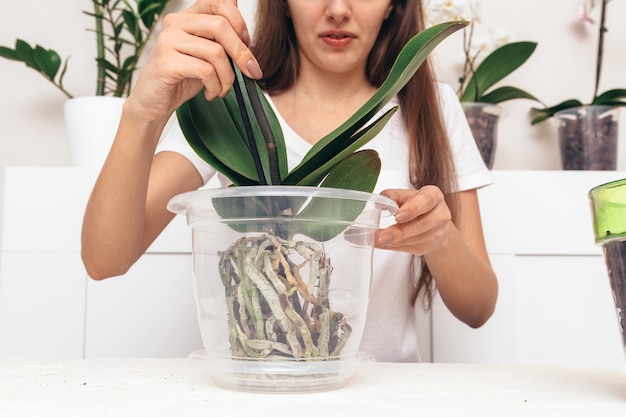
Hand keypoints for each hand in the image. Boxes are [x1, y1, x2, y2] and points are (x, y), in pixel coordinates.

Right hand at [126, 0, 262, 122]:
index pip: (220, 3)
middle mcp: (176, 23)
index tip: (246, 46)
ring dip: (228, 77)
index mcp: (188, 17)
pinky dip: (215, 86)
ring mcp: (169, 40)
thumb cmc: (181, 79)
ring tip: (223, 89)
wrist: (153, 103)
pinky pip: (205, 70)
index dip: (239, 23)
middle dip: (242, 53)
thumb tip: (245, 31)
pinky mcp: (166, 62)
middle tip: (249, 72)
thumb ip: (222, 41)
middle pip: (221, 26)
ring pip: (216, 52)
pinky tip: (211, 93)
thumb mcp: (207, 57)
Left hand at [375, 186, 452, 255]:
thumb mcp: (406, 195)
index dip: (412, 209)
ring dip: (394, 242)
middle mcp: (440, 215)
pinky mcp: (428, 247)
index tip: (398, 215)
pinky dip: (393, 247)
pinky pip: (409, 248)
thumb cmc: (416, 204)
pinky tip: (381, 244)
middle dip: (400, 232)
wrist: (433, 223)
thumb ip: (393, 196)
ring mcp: (436, 233)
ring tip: (377, 240)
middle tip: (382, 236)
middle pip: (421, 225)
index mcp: (434, 196)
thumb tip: (379, 203)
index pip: (426, 201)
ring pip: (414, 240)